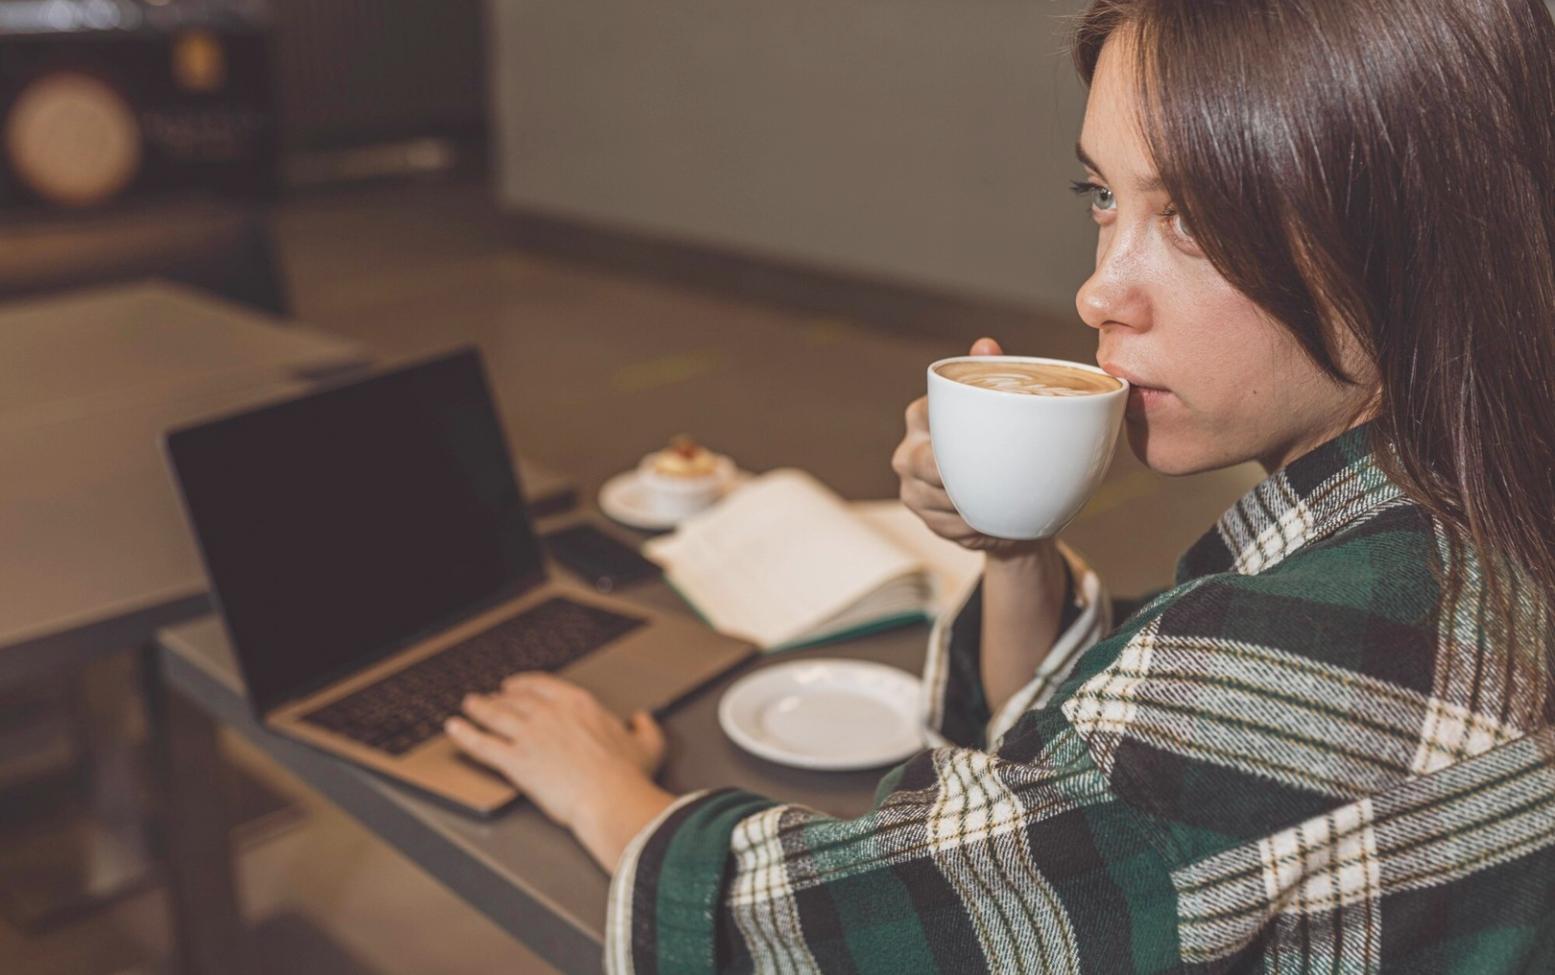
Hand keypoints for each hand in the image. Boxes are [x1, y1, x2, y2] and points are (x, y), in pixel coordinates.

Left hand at [446, 673, 674, 870]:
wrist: (610, 798)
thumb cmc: (628, 776)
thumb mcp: (648, 746)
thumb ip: (645, 728)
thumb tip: (643, 720)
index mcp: (579, 705)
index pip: (543, 686)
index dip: (524, 685)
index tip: (515, 686)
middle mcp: (550, 714)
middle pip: (516, 699)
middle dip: (500, 697)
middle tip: (489, 697)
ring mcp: (530, 736)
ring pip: (495, 716)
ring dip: (478, 708)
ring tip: (468, 705)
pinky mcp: (515, 761)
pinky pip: (482, 744)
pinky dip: (464, 735)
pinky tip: (453, 729)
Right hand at [891, 337, 1051, 558]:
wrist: (1004, 494)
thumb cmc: (998, 441)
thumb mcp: (997, 406)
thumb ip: (989, 374)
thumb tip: (985, 344)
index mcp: (921, 416)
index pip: (924, 417)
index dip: (950, 432)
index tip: (979, 440)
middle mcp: (907, 452)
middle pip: (923, 465)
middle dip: (956, 476)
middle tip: (995, 477)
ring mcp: (911, 488)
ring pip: (937, 500)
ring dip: (969, 505)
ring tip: (1001, 501)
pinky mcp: (924, 517)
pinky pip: (946, 526)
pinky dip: (971, 527)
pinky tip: (990, 519)